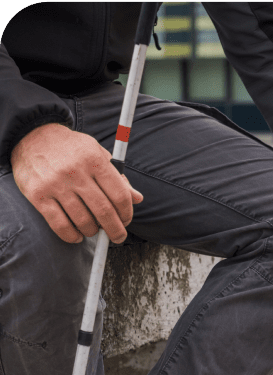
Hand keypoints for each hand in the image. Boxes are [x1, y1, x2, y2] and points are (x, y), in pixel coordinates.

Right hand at [10, 123, 142, 243]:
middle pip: (104, 212)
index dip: (127, 214)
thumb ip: (118, 177)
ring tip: (94, 230)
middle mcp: (75, 172)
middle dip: (115, 230)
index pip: (120, 196)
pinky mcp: (37, 195)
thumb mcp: (97, 154)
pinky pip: (59, 225)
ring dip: (93, 232)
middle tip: (118, 236)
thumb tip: (138, 198)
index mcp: (94, 160)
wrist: (30, 134)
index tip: (126, 221)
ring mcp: (55, 184)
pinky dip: (72, 236)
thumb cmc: (71, 149)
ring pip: (83, 221)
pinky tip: (77, 235)